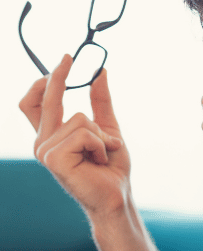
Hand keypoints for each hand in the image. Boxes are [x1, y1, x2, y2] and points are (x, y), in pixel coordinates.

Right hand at [19, 55, 130, 218]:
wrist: (117, 193)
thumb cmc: (111, 166)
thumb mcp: (108, 127)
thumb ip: (101, 101)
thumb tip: (100, 72)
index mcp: (52, 135)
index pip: (36, 103)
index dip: (45, 81)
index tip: (65, 60)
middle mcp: (43, 142)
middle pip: (46, 101)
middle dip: (58, 76)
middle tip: (68, 57)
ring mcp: (46, 151)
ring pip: (80, 119)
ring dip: (101, 134)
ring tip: (103, 152)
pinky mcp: (54, 159)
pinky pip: (83, 133)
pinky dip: (100, 143)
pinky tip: (99, 159)